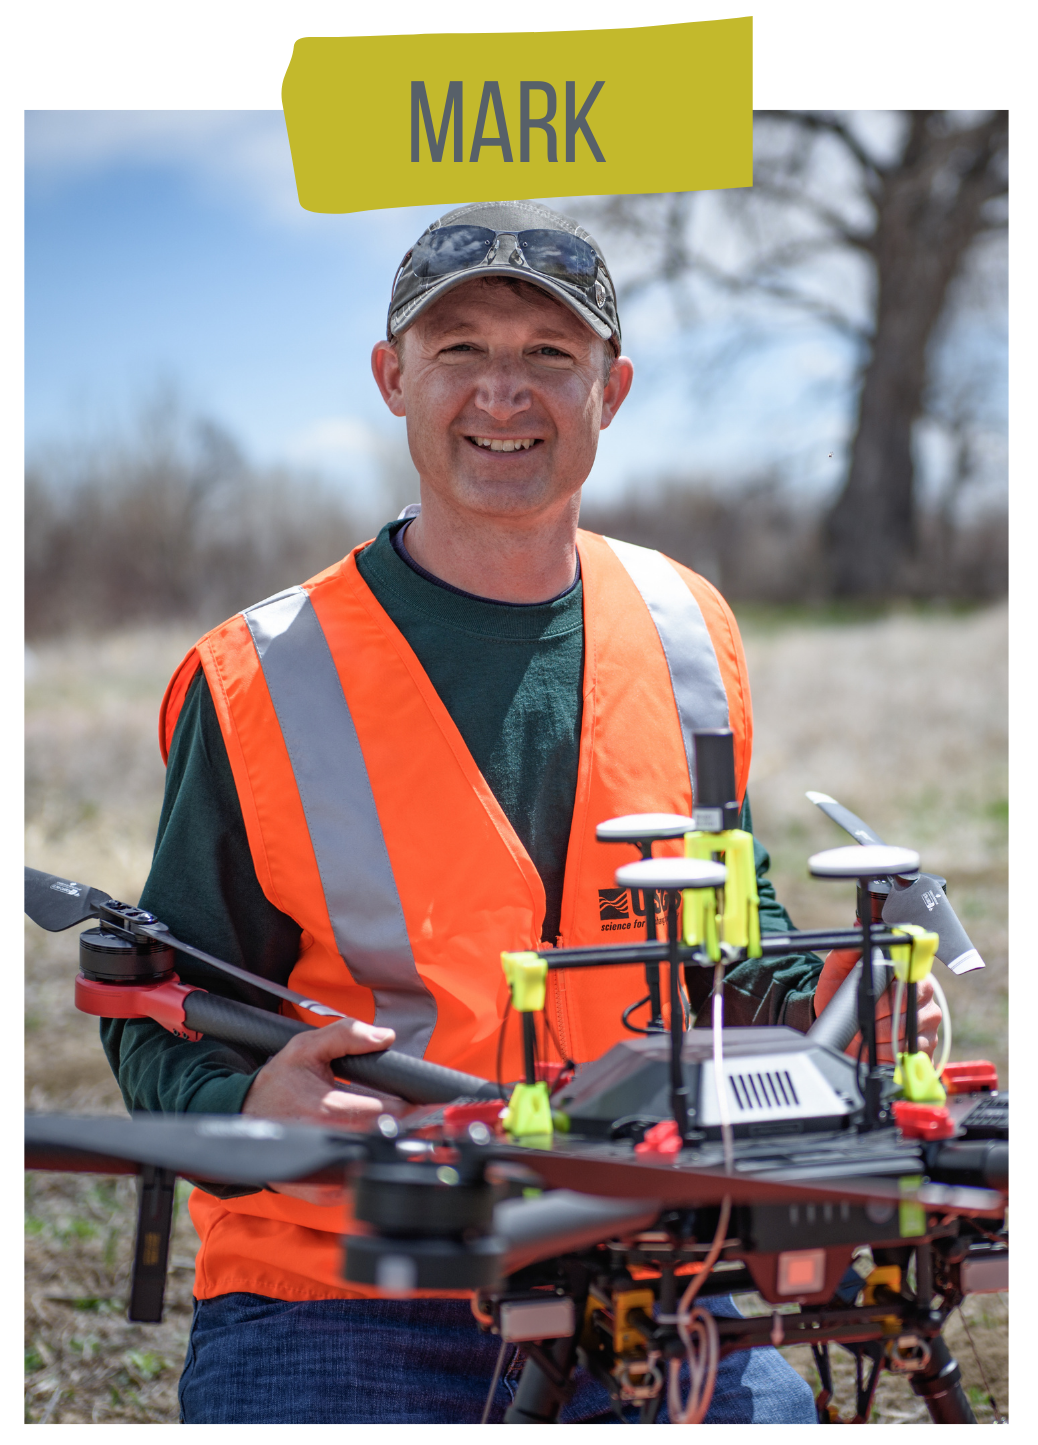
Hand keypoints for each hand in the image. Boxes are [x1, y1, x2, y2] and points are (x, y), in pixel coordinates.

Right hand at [242, 1016, 394, 1204]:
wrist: (244, 1117)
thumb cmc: (278, 1083)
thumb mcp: (306, 1047)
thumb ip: (347, 1035)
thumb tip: (385, 1037)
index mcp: (327, 1110)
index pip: (389, 1112)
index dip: (407, 1103)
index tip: (413, 1096)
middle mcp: (327, 1146)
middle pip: (386, 1140)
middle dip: (400, 1125)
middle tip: (401, 1110)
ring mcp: (324, 1175)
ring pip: (375, 1165)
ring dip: (385, 1146)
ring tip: (380, 1127)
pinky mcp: (321, 1193)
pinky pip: (359, 1184)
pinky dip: (366, 1165)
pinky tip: (361, 1148)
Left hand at [814, 949, 939, 1063]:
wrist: (837, 1028)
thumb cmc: (841, 995)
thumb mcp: (838, 969)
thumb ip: (848, 949)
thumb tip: (859, 926)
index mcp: (907, 976)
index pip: (913, 981)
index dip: (889, 994)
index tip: (869, 999)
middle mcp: (923, 998)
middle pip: (913, 1009)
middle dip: (882, 1016)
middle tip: (863, 1017)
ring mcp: (927, 1024)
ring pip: (910, 1032)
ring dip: (882, 1035)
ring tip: (866, 1032)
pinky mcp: (926, 1048)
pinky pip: (912, 1052)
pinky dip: (889, 1053)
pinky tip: (876, 1048)